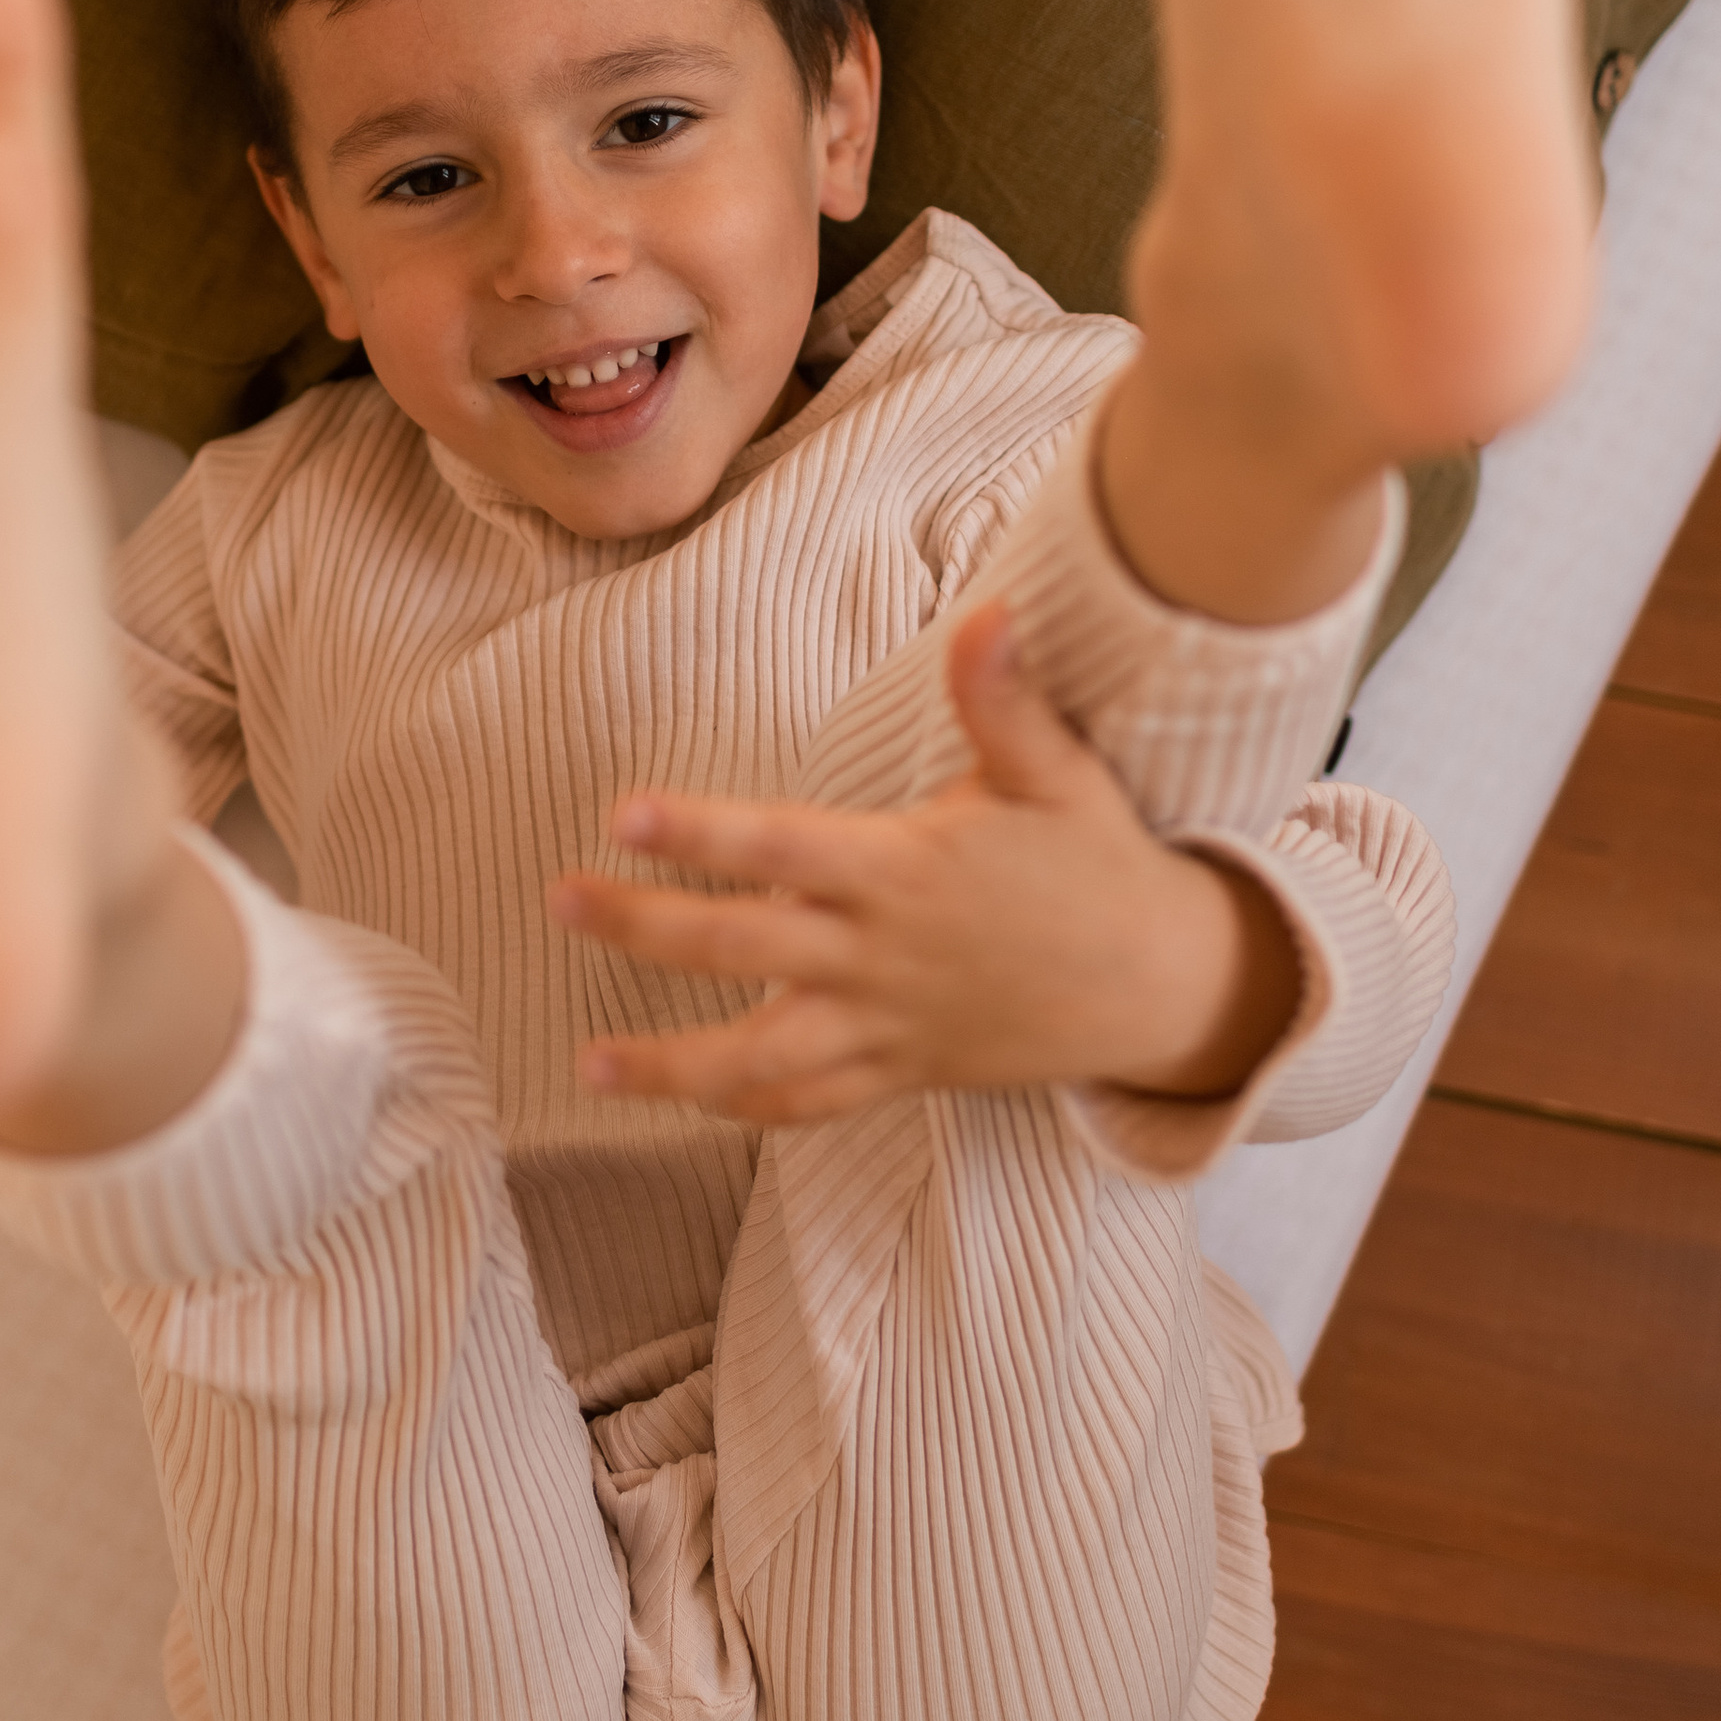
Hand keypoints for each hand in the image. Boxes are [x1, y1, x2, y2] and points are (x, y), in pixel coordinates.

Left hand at [548, 602, 1303, 1125]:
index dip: (702, 834)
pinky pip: (814, 1104)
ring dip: (671, 1066)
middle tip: (560, 900)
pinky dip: (749, 1108)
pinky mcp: (902, 1074)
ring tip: (587, 1065)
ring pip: (763, 1057)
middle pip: (742, 947)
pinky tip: (685, 1101)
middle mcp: (883, 955)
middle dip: (644, 928)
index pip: (783, 847)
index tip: (624, 814)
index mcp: (906, 870)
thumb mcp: (1059, 775)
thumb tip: (988, 613)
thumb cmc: (1098, 865)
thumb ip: (1005, 701)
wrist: (1161, 988)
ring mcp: (888, 1025)